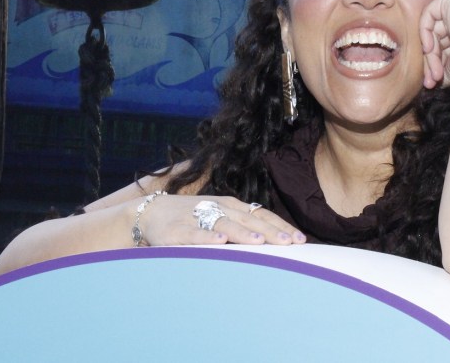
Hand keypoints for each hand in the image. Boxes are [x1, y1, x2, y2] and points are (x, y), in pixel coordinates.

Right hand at [133, 194, 306, 246]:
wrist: (150, 213)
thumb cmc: (191, 216)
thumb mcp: (219, 215)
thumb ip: (243, 224)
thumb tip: (274, 238)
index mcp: (230, 206)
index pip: (261, 215)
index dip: (280, 226)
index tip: (299, 239)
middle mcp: (217, 209)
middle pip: (248, 220)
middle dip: (270, 232)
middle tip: (290, 243)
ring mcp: (197, 218)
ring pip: (224, 225)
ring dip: (242, 233)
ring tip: (259, 242)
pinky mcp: (176, 231)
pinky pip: (194, 235)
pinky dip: (206, 238)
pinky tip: (219, 242)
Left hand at [418, 0, 449, 88]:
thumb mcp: (449, 67)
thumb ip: (435, 66)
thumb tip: (426, 80)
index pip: (438, 43)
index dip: (432, 62)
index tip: (431, 81)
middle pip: (434, 37)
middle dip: (430, 61)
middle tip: (430, 81)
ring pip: (431, 30)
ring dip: (429, 54)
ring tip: (435, 73)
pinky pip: (429, 14)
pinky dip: (425, 32)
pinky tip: (429, 48)